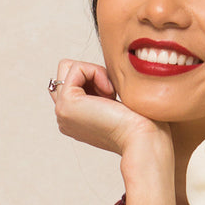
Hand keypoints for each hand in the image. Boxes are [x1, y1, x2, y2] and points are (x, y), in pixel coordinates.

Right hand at [49, 59, 171, 160]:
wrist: (142, 137)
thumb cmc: (138, 122)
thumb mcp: (114, 102)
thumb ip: (99, 90)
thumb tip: (95, 70)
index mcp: (74, 119)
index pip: (72, 82)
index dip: (95, 79)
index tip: (113, 97)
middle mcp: (64, 117)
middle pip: (66, 72)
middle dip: (91, 73)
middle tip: (111, 93)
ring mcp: (62, 112)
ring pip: (69, 67)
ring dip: (94, 72)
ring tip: (110, 94)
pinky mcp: (66, 104)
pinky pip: (76, 67)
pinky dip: (97, 72)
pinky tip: (109, 94)